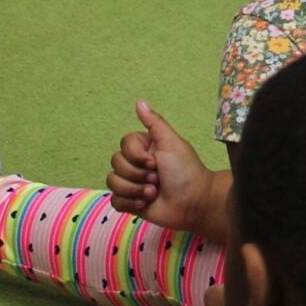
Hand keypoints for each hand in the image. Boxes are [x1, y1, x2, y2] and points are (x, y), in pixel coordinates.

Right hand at [106, 101, 215, 230]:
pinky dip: (130, 203)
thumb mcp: (172, 143)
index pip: (124, 145)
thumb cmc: (186, 171)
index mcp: (145, 147)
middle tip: (158, 179)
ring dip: (135, 190)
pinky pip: (115, 201)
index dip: (137, 156)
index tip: (155, 162)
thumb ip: (155, 123)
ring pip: (113, 182)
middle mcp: (136, 163)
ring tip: (154, 193)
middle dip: (138, 174)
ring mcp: (132, 183)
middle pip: (116, 164)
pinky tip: (145, 204)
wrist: (193, 203)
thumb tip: (140, 101)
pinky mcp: (130, 203)